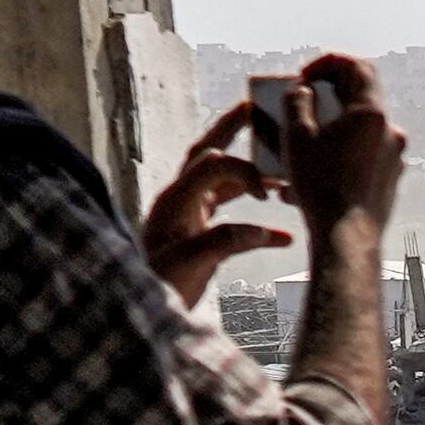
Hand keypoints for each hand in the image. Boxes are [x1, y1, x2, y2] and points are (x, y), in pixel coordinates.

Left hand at [140, 103, 288, 303]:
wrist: (140, 316)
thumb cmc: (156, 287)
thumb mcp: (186, 265)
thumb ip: (221, 243)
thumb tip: (261, 230)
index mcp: (175, 201)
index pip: (212, 164)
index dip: (244, 169)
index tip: (267, 191)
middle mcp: (180, 201)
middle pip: (208, 153)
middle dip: (232, 129)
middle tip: (257, 108)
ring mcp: (188, 216)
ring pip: (222, 182)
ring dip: (251, 174)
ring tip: (281, 167)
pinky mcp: (197, 235)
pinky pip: (232, 220)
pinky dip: (259, 227)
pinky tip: (284, 239)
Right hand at [283, 52, 405, 241]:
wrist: (346, 240)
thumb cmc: (322, 188)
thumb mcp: (297, 136)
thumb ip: (297, 102)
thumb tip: (302, 91)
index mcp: (372, 114)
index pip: (358, 66)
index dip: (329, 63)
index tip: (305, 77)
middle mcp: (390, 132)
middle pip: (358, 99)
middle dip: (325, 99)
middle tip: (299, 107)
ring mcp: (393, 157)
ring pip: (357, 131)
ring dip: (327, 131)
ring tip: (297, 147)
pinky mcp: (388, 179)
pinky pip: (361, 157)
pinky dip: (337, 156)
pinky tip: (309, 176)